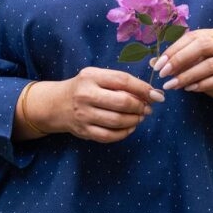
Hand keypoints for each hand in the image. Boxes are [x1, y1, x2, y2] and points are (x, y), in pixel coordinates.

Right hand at [31, 68, 164, 142]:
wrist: (56, 104)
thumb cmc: (83, 87)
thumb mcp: (97, 76)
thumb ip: (119, 82)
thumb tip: (149, 93)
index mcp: (91, 77)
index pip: (122, 81)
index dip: (143, 88)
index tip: (156, 95)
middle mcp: (86, 95)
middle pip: (122, 102)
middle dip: (140, 106)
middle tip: (148, 108)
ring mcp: (84, 115)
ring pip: (117, 121)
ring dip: (135, 120)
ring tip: (140, 117)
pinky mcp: (84, 131)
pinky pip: (109, 136)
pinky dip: (124, 133)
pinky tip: (130, 127)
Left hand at [150, 28, 212, 112]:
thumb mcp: (197, 65)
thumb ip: (179, 61)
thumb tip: (153, 62)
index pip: (192, 37)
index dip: (174, 49)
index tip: (158, 64)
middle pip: (202, 46)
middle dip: (180, 59)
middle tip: (164, 74)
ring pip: (209, 64)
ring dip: (188, 75)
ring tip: (173, 85)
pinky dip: (202, 84)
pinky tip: (190, 89)